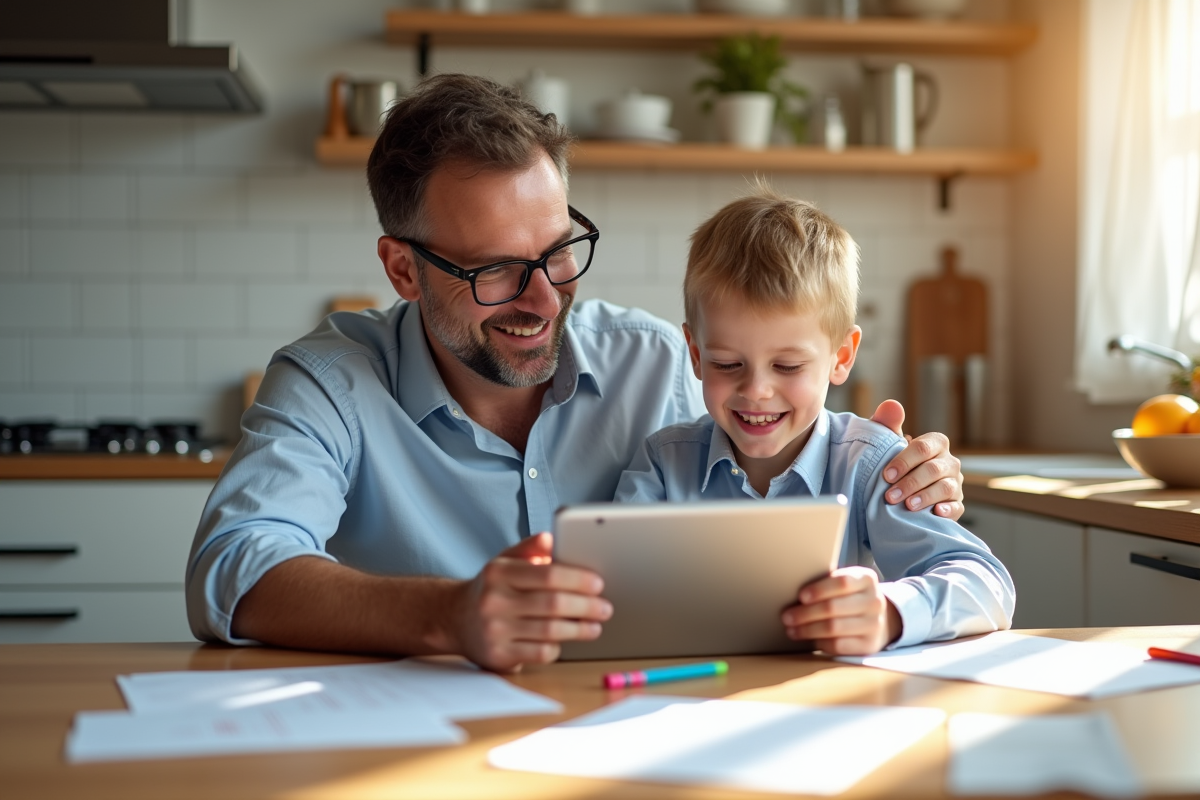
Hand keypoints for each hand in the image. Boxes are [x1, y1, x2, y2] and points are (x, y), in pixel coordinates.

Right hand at [450, 533, 611, 672]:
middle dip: (586, 606)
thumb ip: (530, 548)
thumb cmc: (492, 588)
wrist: (454, 619)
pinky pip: (540, 653)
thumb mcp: (504, 560)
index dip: (578, 580)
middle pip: (553, 605)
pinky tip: (566, 640)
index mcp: (498, 573)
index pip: (548, 575)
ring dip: (579, 629)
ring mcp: (495, 631)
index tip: (598, 583)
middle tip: (605, 607)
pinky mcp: (498, 656)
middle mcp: (494, 601)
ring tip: (595, 626)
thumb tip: (553, 538)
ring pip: (550, 632)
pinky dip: (558, 646)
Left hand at [781, 567, 901, 655]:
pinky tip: (809, 640)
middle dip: (805, 613)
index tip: (800, 596)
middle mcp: (874, 601)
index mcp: (867, 579)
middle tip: (786, 617)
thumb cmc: (850, 598)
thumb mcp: (846, 585)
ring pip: (833, 627)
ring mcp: (874, 624)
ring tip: (791, 630)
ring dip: (807, 629)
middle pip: (833, 607)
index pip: (842, 582)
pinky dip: (820, 642)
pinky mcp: (869, 645)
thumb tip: (791, 590)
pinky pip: (838, 645)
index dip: (819, 589)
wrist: (878, 620)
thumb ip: (827, 584)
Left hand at [870, 399, 963, 519]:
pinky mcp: (957, 503)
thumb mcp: (888, 442)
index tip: (886, 475)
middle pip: (933, 469)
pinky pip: (957, 506)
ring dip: (925, 497)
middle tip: (890, 496)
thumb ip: (887, 423)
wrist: (902, 487)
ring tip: (907, 506)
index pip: (923, 448)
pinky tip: (935, 513)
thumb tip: (892, 405)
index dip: (904, 461)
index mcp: (936, 443)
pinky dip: (948, 510)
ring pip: (946, 488)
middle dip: (910, 483)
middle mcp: (949, 462)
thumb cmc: (895, 462)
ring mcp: (955, 483)